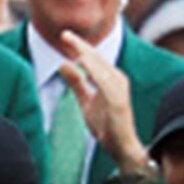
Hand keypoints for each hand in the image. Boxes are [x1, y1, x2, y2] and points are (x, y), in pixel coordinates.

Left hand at [58, 30, 145, 170]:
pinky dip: (95, 73)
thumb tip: (63, 63)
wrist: (121, 148)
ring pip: (101, 68)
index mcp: (110, 78)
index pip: (93, 58)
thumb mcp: (86, 101)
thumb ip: (76, 82)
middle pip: (97, 58)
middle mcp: (117, 79)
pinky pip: (105, 83)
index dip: (79, 46)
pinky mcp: (119, 101)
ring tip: (74, 45)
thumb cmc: (106, 124)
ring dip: (87, 56)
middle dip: (81, 46)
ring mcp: (119, 90)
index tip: (64, 35)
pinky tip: (84, 65)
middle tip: (65, 34)